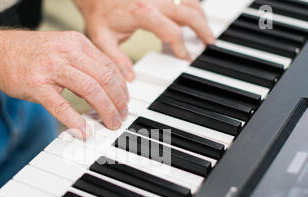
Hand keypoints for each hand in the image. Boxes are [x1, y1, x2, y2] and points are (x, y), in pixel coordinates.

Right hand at [0, 30, 128, 137]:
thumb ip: (84, 64)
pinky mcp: (36, 85)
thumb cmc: (30, 54)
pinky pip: (61, 105)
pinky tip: (84, 131)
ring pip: (90, 89)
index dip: (121, 88)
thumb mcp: (62, 49)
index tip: (124, 102)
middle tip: (120, 117)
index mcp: (76, 43)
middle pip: (104, 78)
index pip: (109, 66)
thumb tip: (106, 88)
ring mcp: (51, 68)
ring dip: (105, 110)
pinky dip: (75, 120)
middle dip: (118, 101)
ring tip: (110, 123)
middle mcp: (67, 52)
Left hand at [74, 0, 214, 80]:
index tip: (184, 58)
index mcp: (143, 12)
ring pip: (190, 2)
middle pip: (189, 13)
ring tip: (205, 32)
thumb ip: (117, 60)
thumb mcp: (102, 38)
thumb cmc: (99, 12)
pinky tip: (194, 16)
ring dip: (200, 16)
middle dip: (202, 30)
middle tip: (209, 44)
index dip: (181, 46)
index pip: (172, 31)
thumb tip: (130, 78)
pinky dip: (192, 6)